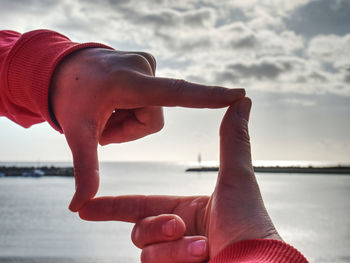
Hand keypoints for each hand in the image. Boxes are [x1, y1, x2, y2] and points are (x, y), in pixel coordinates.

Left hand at [50, 48, 244, 211]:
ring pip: (151, 112)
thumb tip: (77, 208)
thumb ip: (84, 169)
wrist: (62, 69)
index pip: (175, 94)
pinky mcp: (147, 65)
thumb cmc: (69, 98)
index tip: (239, 95)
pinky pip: (149, 99)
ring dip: (128, 120)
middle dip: (128, 129)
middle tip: (102, 124)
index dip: (209, 97)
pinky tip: (112, 103)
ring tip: (106, 113)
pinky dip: (130, 108)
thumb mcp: (76, 133)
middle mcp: (144, 69)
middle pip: (152, 120)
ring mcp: (146, 64)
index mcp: (129, 83)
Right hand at [78, 98, 281, 262]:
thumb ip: (233, 138)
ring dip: (172, 248)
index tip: (86, 209)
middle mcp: (179, 237)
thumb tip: (242, 99)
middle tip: (178, 226)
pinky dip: (175, 260)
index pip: (141, 207)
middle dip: (156, 227)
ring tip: (202, 248)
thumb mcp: (236, 178)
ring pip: (146, 251)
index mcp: (188, 213)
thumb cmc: (250, 224)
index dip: (113, 207)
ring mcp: (176, 259)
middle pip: (140, 230)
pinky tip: (202, 260)